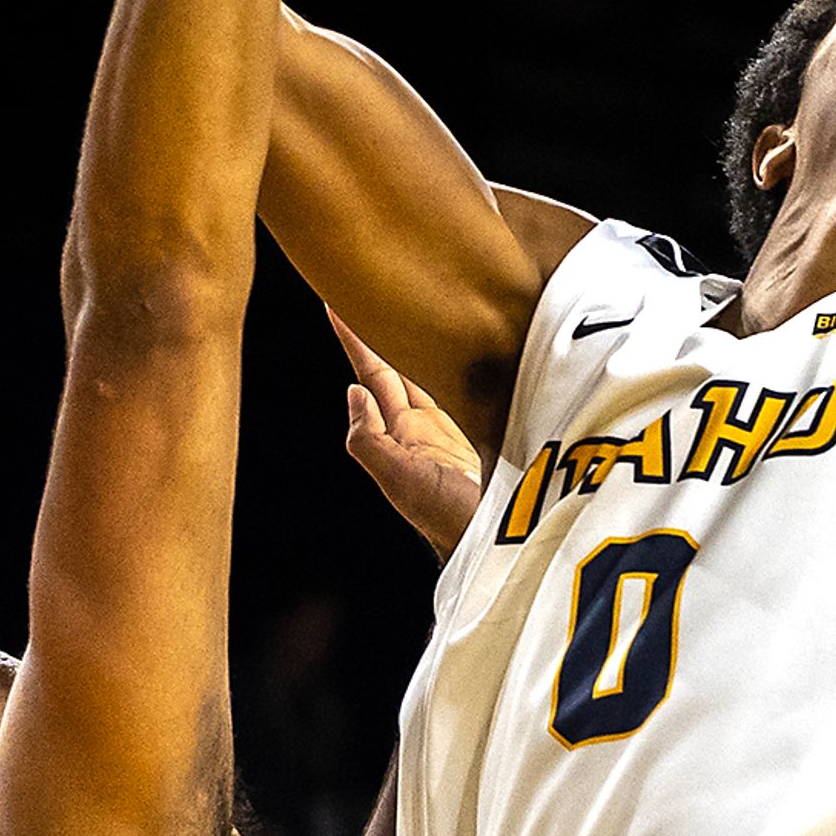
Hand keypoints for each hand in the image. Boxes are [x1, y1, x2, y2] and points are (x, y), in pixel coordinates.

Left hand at [337, 312, 487, 560]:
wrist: (501, 543)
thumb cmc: (450, 519)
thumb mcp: (400, 482)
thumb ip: (370, 440)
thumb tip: (352, 392)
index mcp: (399, 435)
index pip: (371, 376)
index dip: (353, 341)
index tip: (335, 304)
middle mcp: (421, 429)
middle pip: (395, 370)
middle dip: (379, 333)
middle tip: (366, 291)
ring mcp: (453, 430)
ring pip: (428, 376)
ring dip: (414, 344)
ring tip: (406, 309)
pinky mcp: (484, 431)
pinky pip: (463, 388)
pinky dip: (456, 365)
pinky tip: (461, 348)